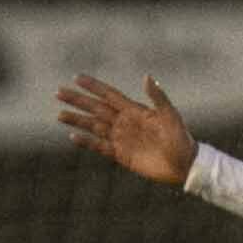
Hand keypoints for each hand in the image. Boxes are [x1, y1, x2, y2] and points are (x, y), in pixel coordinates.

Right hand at [56, 74, 196, 186]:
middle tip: (58, 92)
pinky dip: (87, 142)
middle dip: (78, 101)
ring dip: (77, 120)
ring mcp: (122, 139)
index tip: (76, 77)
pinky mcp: (121, 155)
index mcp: (135, 111)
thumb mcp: (171, 116)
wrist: (184, 165)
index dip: (93, 86)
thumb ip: (158, 97)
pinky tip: (73, 137)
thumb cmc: (181, 138)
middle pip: (96, 109)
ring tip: (59, 114)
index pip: (109, 95)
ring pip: (94, 127)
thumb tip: (147, 76)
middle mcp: (125, 122)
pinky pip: (100, 146)